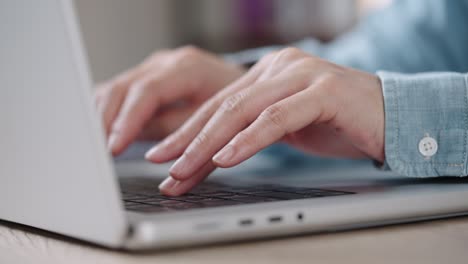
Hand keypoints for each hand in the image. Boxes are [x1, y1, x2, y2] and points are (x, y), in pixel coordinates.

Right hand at [95, 46, 245, 154]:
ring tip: (93, 146)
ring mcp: (153, 68)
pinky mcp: (145, 79)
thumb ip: (181, 135)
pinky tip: (99, 133)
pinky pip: (119, 93)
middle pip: (123, 87)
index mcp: (187, 67)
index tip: (115, 146)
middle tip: (96, 150)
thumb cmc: (235, 106)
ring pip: (115, 88)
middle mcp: (166, 63)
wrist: (244, 89)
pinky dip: (106, 113)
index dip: (128, 120)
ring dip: (101, 117)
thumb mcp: (215, 122)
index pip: (148, 91)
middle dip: (106, 120)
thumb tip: (148, 154)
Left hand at [145, 47, 384, 195]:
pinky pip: (277, 118)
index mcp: (267, 73)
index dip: (186, 131)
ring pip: (243, 110)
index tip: (162, 156)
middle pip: (222, 106)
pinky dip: (249, 140)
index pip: (217, 104)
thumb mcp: (283, 129)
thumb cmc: (337, 122)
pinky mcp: (323, 91)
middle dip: (188, 138)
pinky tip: (227, 157)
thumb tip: (207, 158)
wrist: (392, 116)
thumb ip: (248, 137)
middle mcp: (279, 67)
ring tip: (183, 168)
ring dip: (208, 143)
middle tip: (162, 163)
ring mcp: (301, 74)